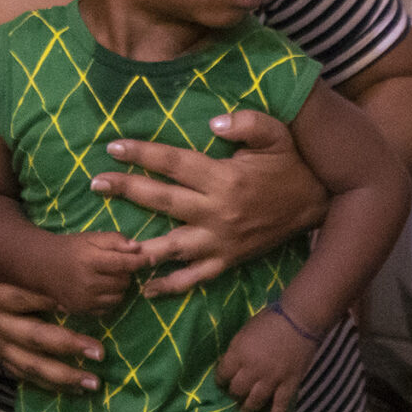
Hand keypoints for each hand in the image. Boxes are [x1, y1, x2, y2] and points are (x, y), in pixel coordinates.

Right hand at [0, 204, 103, 393]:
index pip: (18, 298)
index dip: (44, 301)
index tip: (74, 304)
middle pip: (33, 337)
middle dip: (66, 346)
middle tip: (99, 353)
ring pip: (31, 363)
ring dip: (63, 375)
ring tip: (93, 382)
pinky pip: (21, 372)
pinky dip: (46, 383)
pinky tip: (71, 389)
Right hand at [45, 231, 144, 316]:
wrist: (43, 265)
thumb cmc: (72, 248)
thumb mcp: (92, 237)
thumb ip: (115, 240)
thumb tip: (138, 248)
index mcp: (90, 260)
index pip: (124, 264)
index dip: (140, 262)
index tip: (150, 259)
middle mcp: (87, 282)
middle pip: (123, 282)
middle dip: (126, 274)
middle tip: (119, 267)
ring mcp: (84, 299)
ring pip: (118, 297)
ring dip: (120, 288)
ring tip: (110, 278)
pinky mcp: (81, 310)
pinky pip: (108, 309)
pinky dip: (110, 300)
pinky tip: (102, 290)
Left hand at [95, 112, 327, 298]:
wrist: (317, 203)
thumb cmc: (290, 164)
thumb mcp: (276, 134)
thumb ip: (246, 123)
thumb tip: (213, 123)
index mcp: (224, 178)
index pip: (174, 164)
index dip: (142, 155)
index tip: (113, 148)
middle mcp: (218, 212)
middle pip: (162, 201)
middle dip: (126, 191)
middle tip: (95, 183)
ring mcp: (221, 241)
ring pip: (171, 246)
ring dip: (139, 246)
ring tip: (109, 245)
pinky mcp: (227, 260)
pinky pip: (195, 277)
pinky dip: (170, 285)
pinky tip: (146, 287)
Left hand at [216, 309, 315, 411]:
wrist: (301, 318)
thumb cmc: (271, 319)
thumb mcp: (245, 330)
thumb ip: (237, 349)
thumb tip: (230, 363)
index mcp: (239, 353)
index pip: (222, 374)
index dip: (221, 380)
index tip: (223, 381)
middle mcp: (253, 369)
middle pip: (237, 390)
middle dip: (234, 394)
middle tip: (235, 395)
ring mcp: (272, 378)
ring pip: (255, 401)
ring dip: (248, 408)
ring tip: (246, 411)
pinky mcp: (289, 383)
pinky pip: (281, 404)